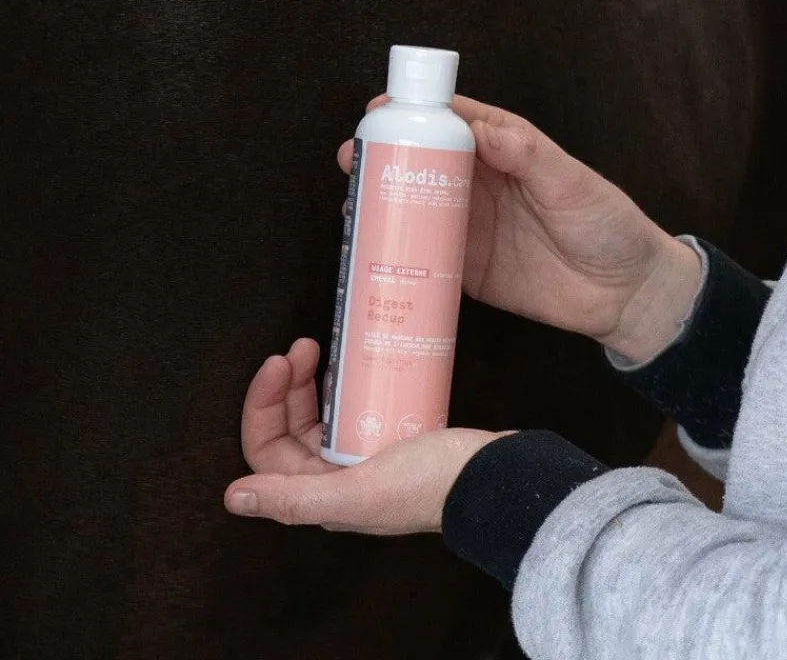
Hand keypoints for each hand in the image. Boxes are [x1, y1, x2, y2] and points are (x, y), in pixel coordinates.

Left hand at [224, 338, 501, 533]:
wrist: (495, 475)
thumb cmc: (431, 483)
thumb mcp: (360, 491)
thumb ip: (296, 499)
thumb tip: (233, 497)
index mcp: (322, 494)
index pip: (267, 449)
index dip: (263, 404)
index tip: (278, 362)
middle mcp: (335, 479)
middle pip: (290, 427)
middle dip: (286, 384)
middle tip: (301, 345)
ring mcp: (362, 457)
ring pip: (318, 415)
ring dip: (309, 381)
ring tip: (318, 347)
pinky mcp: (388, 438)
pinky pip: (350, 407)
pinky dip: (342, 384)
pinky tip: (349, 362)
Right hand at [339, 95, 700, 362]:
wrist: (624, 296)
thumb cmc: (607, 227)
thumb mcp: (573, 183)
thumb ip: (528, 155)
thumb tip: (481, 129)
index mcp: (506, 151)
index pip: (454, 122)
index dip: (416, 113)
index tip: (379, 111)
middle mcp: (482, 185)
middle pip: (423, 163)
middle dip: (385, 158)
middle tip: (351, 160)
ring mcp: (471, 228)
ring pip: (416, 208)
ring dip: (383, 204)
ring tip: (352, 204)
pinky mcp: (467, 269)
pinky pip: (426, 257)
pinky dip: (400, 252)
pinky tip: (373, 250)